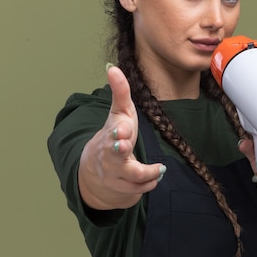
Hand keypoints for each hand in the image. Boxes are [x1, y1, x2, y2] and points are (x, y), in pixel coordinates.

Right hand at [78, 65, 165, 209]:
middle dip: (120, 152)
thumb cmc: (115, 133)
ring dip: (146, 173)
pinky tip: (155, 175)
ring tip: (159, 168)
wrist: (96, 168)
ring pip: (131, 176)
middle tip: (126, 146)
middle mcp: (110, 154)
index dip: (118, 131)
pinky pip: (138, 189)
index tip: (121, 130)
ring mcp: (114, 173)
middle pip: (114, 156)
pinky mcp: (121, 187)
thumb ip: (120, 91)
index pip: (113, 132)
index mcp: (111, 133)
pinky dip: (149, 183)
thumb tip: (112, 67)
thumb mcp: (119, 112)